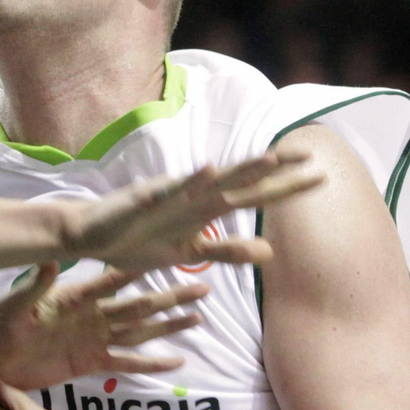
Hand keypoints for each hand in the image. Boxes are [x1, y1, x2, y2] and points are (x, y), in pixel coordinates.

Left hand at [0, 263, 205, 389]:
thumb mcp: (11, 307)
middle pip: (138, 305)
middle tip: (203, 286)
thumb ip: (33, 286)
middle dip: (170, 296)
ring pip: (139, 331)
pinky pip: (126, 363)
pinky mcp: (89, 363)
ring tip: (198, 317)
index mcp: (73, 297)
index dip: (139, 268)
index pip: (112, 279)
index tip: (168, 252)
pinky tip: (176, 361)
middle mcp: (89, 315)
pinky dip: (151, 363)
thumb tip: (50, 260)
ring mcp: (92, 339)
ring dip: (168, 325)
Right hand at [57, 147, 323, 271]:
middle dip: (275, 172)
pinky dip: (189, 182)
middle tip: (311, 156)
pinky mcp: (144, 201)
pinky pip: (169, 191)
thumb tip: (270, 252)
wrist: (89, 234)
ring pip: (212, 183)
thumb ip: (227, 250)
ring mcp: (169, 197)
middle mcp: (192, 197)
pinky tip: (208, 171)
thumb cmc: (137, 241)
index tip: (321, 174)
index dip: (285, 187)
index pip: (253, 196)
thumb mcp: (188, 252)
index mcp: (204, 210)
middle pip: (241, 184)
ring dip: (240, 170)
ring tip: (270, 158)